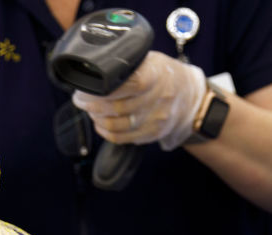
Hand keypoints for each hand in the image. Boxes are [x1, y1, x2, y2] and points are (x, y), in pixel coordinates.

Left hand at [71, 51, 207, 151]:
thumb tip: (94, 66)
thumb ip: (127, 64)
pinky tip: (100, 123)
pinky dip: (105, 132)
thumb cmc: (163, 74)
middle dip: (91, 105)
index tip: (84, 88)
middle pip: (116, 107)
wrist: (190, 95)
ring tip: (90, 110)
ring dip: (97, 118)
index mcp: (155, 75)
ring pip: (116, 125)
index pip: (123, 85)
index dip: (99, 90)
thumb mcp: (150, 59)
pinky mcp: (152, 133)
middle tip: (80, 99)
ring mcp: (156, 119)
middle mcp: (157, 99)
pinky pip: (122, 138)